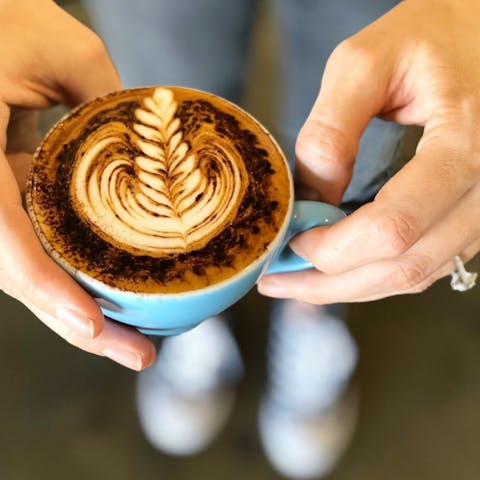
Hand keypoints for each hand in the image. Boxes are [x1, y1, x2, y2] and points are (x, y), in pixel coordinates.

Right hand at [0, 0, 155, 369]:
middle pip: (18, 271)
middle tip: (137, 352)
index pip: (3, 237)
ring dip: (77, 301)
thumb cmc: (0, 16)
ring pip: (26, 264)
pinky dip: (71, 268)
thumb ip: (110, 105)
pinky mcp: (0, 191)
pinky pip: (34, 239)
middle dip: (74, 318)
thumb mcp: (64, 51)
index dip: (46, 290)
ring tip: (133, 334)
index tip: (93, 329)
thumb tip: (153, 156)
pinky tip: (113, 284)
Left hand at [258, 0, 479, 303]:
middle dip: (331, 282)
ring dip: (351, 286)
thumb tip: (314, 195)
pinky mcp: (475, 216)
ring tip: (300, 281)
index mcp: (466, 143)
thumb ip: (333, 129)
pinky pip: (426, 263)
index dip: (333, 248)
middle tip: (279, 280)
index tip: (291, 242)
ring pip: (415, 274)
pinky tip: (341, 268)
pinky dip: (377, 273)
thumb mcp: (366, 63)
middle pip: (403, 266)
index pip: (393, 227)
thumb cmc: (431, 36)